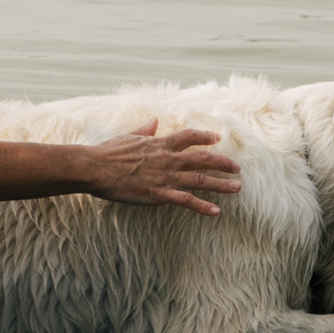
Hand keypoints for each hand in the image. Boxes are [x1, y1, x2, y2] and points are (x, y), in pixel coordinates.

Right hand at [85, 121, 243, 216]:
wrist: (95, 168)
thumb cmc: (107, 153)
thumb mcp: (128, 137)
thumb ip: (144, 130)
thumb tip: (154, 121)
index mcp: (160, 144)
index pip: (189, 137)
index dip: (205, 136)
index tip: (217, 138)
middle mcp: (168, 159)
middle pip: (203, 159)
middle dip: (222, 163)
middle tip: (237, 167)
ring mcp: (165, 177)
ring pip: (200, 180)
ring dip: (221, 184)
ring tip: (237, 187)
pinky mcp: (159, 194)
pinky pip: (186, 200)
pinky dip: (203, 206)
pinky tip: (217, 211)